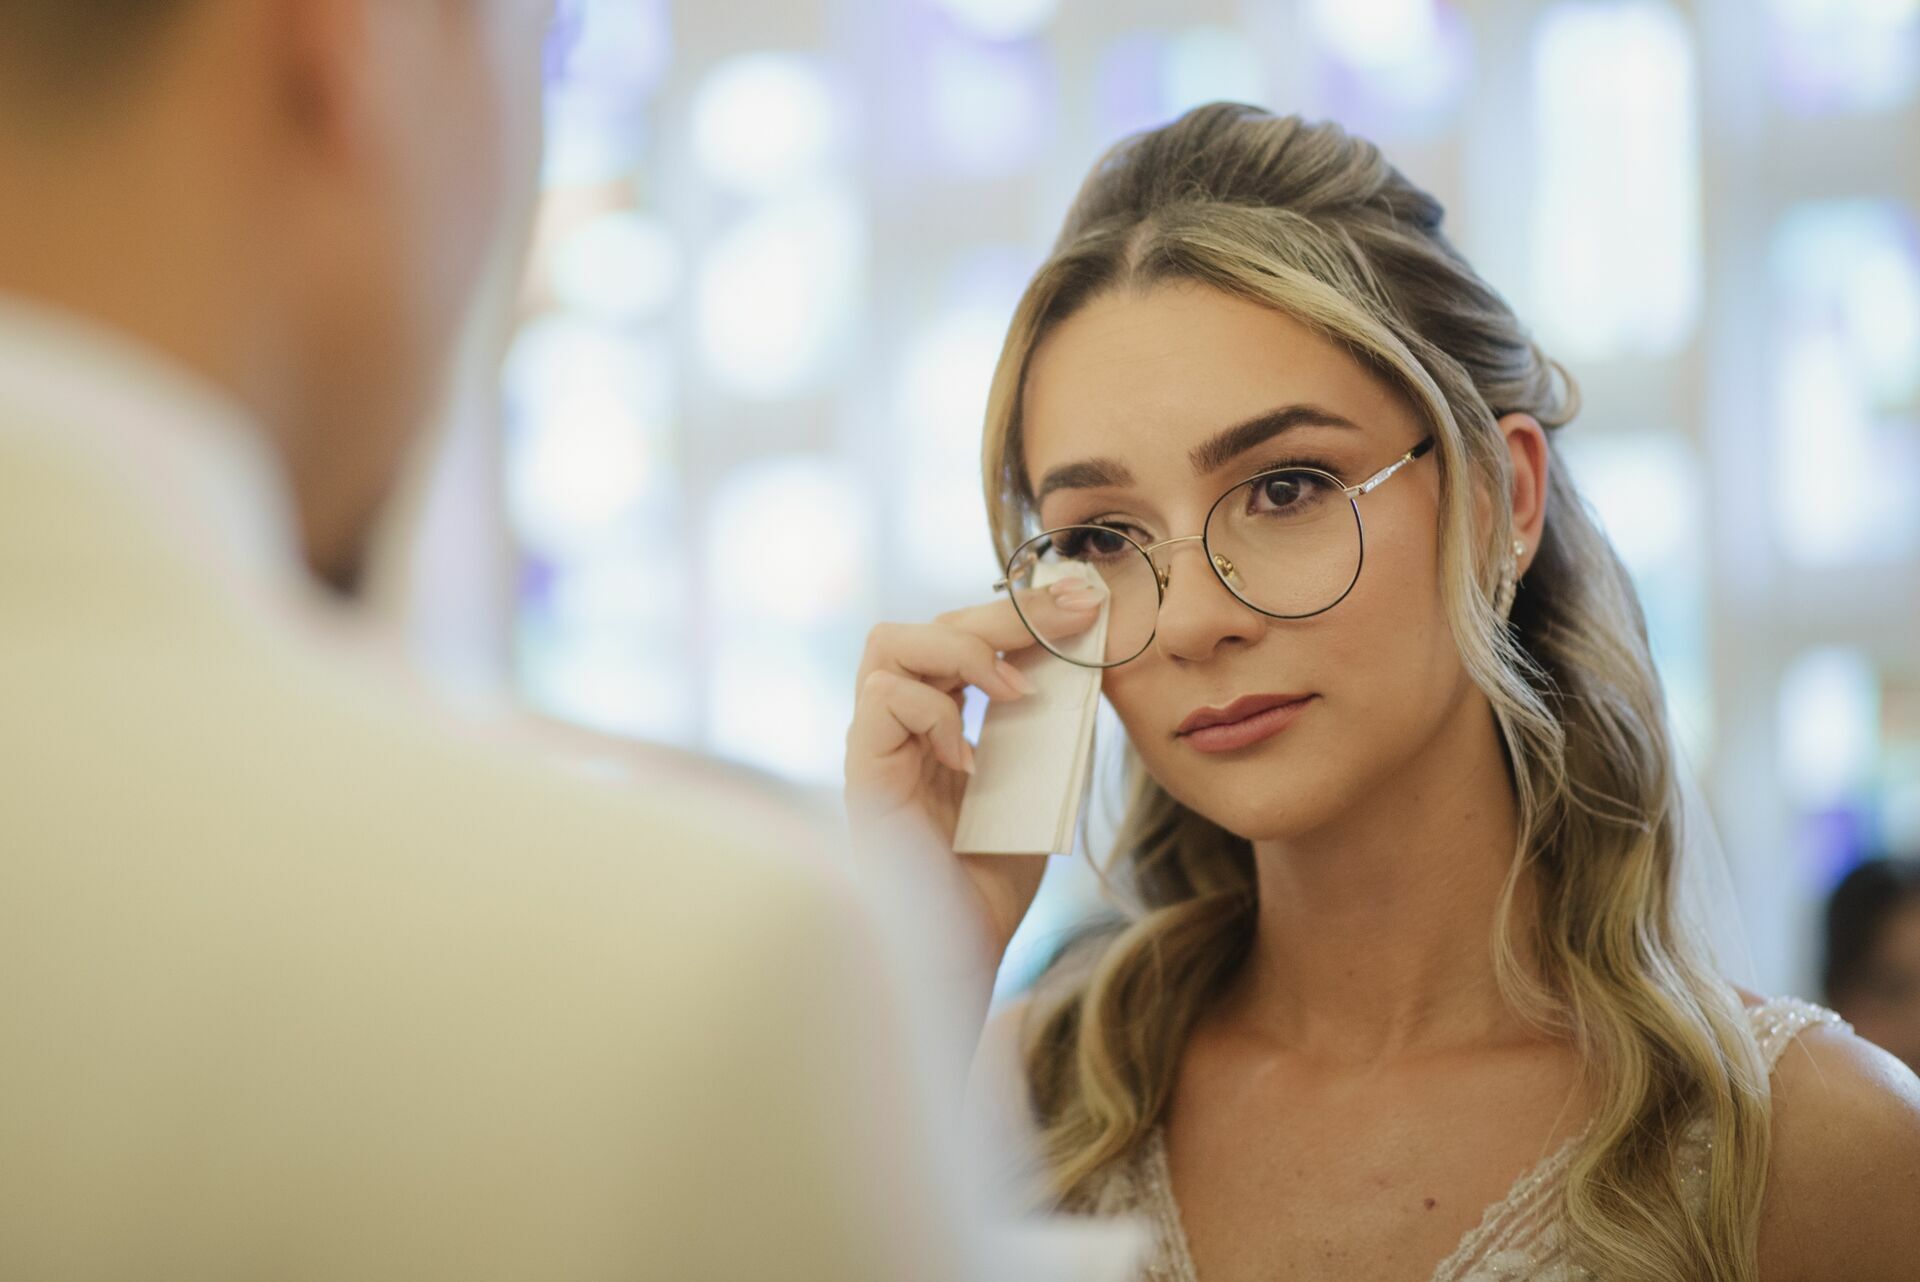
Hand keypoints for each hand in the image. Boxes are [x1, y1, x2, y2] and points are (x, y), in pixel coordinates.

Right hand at [845, 580, 1104, 970]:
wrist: (959, 955)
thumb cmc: (992, 880)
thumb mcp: (1043, 784)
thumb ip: (1055, 726)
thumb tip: (1086, 660)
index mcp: (939, 718)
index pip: (965, 635)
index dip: (1020, 613)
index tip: (1083, 603)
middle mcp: (899, 723)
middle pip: (931, 624)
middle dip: (1005, 613)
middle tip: (1069, 614)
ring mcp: (876, 745)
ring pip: (889, 643)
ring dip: (962, 652)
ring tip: (1015, 692)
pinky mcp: (862, 775)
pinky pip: (881, 700)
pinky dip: (932, 711)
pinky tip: (970, 756)